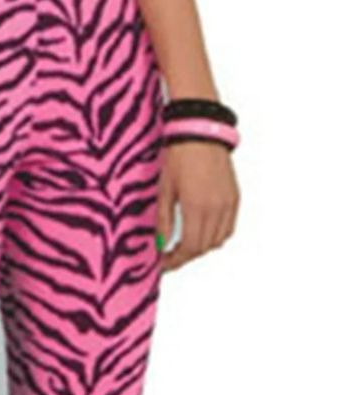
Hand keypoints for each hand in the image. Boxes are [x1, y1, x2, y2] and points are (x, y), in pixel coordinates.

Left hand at [156, 141, 240, 272]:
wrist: (201, 130)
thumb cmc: (180, 155)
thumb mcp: (164, 190)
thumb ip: (163, 221)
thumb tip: (160, 244)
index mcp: (197, 208)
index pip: (189, 248)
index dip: (176, 260)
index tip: (164, 263)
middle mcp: (217, 208)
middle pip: (204, 247)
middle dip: (186, 256)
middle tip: (171, 256)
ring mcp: (228, 203)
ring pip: (219, 241)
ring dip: (202, 247)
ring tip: (186, 244)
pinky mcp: (235, 197)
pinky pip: (229, 227)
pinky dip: (217, 236)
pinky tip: (203, 232)